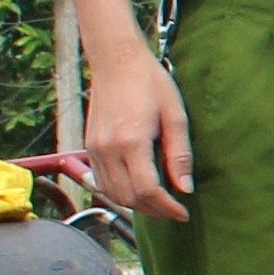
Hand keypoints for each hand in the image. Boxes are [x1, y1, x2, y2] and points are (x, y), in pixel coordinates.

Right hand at [85, 40, 193, 221]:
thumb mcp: (176, 117)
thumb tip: (185, 188)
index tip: (183, 212)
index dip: (167, 207)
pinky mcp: (89, 146)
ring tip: (159, 204)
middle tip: (174, 211)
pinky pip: (102, 181)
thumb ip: (180, 155)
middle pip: (128, 197)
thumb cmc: (150, 84)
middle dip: (153, 210)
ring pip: (112, 193)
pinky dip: (120, 193)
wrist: (116, 62)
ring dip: (136, 204)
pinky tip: (138, 191)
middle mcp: (107, 149)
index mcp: (131, 142)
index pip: (148, 190)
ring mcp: (94, 149)